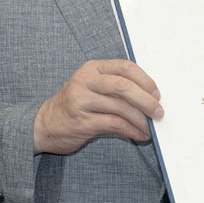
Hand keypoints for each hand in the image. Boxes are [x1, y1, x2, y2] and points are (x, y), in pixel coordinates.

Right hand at [33, 59, 161, 154]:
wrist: (44, 124)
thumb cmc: (76, 105)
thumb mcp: (92, 87)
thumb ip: (116, 87)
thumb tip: (152, 98)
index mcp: (91, 69)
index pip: (125, 67)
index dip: (145, 80)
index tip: (157, 94)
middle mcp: (84, 81)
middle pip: (124, 86)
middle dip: (147, 100)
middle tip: (159, 112)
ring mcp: (81, 101)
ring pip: (121, 107)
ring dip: (141, 120)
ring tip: (151, 128)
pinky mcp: (81, 121)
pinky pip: (115, 124)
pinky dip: (132, 130)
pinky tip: (140, 135)